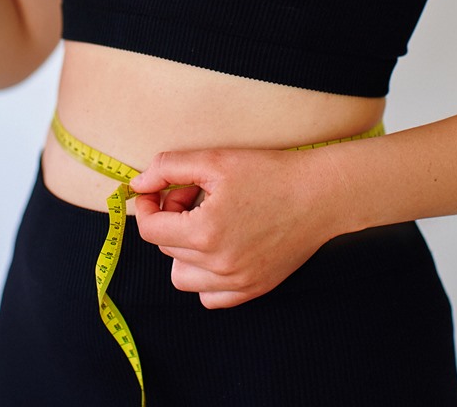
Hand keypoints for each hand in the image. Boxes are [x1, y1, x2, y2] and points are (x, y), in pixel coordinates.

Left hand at [130, 146, 339, 309]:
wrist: (320, 195)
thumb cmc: (270, 173)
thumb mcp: (215, 159)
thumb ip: (168, 167)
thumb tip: (137, 185)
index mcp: (206, 232)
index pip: (150, 230)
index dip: (149, 205)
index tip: (160, 190)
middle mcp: (219, 265)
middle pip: (166, 248)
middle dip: (171, 219)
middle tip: (195, 194)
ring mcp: (238, 282)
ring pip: (182, 277)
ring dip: (183, 250)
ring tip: (206, 223)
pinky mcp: (253, 289)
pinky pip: (209, 297)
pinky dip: (205, 276)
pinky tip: (219, 247)